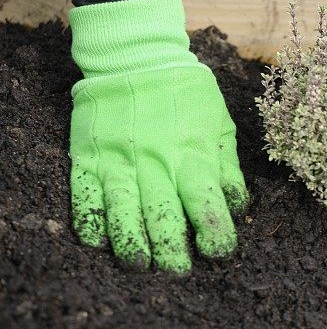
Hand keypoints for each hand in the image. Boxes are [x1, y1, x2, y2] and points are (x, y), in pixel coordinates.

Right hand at [69, 0, 248, 272]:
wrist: (136, 56)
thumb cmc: (187, 94)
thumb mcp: (220, 124)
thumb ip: (229, 169)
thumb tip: (238, 208)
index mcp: (194, 156)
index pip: (208, 208)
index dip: (215, 237)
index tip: (218, 253)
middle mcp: (156, 163)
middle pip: (164, 220)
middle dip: (172, 253)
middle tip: (178, 272)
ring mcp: (119, 161)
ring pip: (123, 215)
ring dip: (132, 246)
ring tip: (140, 265)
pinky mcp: (89, 157)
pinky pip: (86, 198)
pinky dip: (91, 224)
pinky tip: (100, 242)